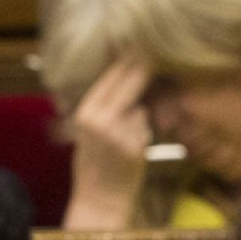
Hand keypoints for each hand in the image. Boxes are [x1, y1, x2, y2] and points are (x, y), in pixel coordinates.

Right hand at [61, 56, 153, 229]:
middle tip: (155, 50)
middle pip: (131, 79)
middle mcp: (101, 118)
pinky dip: (144, 132)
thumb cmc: (92, 164)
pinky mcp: (137, 145)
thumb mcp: (84, 130)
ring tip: (126, 134)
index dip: (129, 56)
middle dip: (145, 65)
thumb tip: (119, 76)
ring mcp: (120, 131)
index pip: (112, 74)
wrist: (99, 198)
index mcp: (85, 112)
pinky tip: (132, 148)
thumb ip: (100, 105)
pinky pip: (146, 126)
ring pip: (142, 105)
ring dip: (141, 112)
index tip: (141, 41)